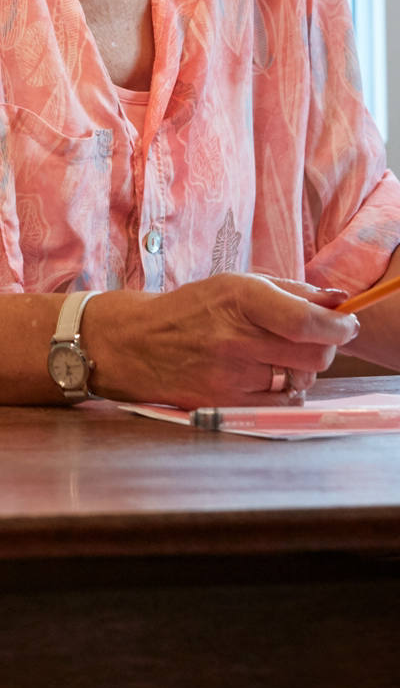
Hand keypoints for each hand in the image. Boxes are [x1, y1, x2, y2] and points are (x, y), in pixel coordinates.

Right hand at [86, 272, 359, 408]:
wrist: (136, 344)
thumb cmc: (192, 308)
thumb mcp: (238, 283)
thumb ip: (292, 292)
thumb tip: (338, 300)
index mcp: (241, 298)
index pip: (305, 320)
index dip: (338, 325)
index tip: (348, 322)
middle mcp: (236, 339)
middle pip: (314, 356)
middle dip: (325, 346)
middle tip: (315, 338)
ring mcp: (230, 376)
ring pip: (300, 381)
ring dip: (302, 369)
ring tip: (279, 355)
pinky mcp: (225, 404)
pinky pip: (280, 403)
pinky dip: (284, 390)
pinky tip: (266, 375)